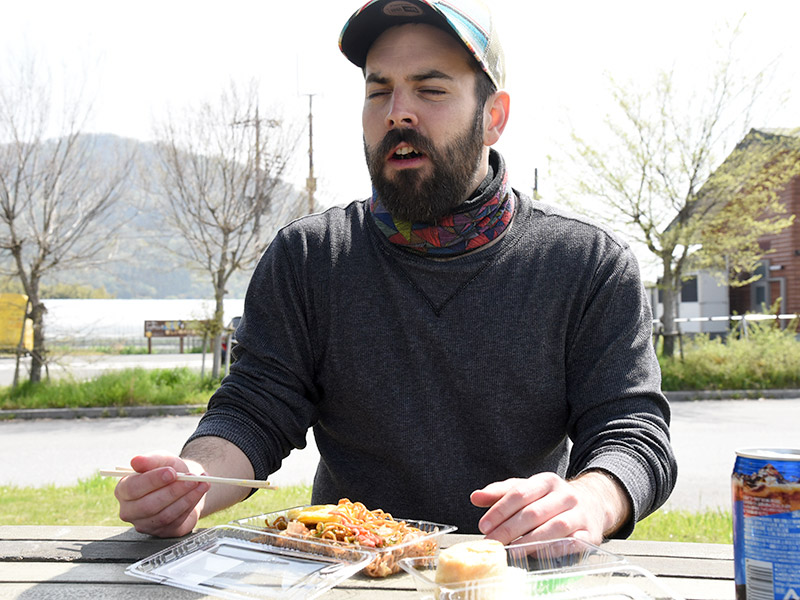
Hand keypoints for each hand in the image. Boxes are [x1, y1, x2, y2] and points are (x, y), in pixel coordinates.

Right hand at [114, 454, 209, 537]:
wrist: (182, 484)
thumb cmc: (167, 471)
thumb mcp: (162, 460)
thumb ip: (150, 460)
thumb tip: (136, 461)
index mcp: (123, 490)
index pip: (133, 488)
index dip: (153, 480)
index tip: (172, 472)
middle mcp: (130, 511)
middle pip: (149, 505)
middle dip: (173, 491)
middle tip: (192, 479)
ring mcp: (144, 524)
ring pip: (164, 515)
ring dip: (186, 498)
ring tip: (201, 483)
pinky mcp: (162, 532)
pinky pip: (176, 522)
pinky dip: (191, 505)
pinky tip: (199, 492)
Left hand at [470, 471, 629, 544]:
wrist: (593, 502)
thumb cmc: (552, 499)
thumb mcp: (527, 489)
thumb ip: (500, 493)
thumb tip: (475, 497)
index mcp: (547, 481)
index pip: (520, 493)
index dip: (500, 510)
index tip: (484, 525)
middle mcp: (565, 495)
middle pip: (534, 512)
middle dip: (509, 529)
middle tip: (492, 542)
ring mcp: (579, 514)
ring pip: (553, 527)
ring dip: (530, 541)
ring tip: (511, 550)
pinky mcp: (590, 534)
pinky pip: (573, 543)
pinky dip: (555, 549)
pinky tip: (539, 554)